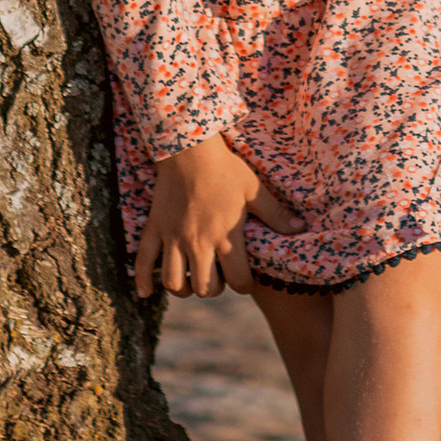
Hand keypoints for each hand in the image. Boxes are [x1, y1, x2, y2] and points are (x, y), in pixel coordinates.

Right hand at [137, 140, 301, 299]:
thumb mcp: (253, 190)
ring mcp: (173, 237)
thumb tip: (300, 228)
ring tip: (191, 280)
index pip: (238, 280)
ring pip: (173, 282)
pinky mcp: (155, 228)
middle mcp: (198, 242)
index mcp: (226, 235)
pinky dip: (141, 280)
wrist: (189, 148)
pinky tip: (144, 293)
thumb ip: (275, 214)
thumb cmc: (225, 168)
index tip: (244, 280)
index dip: (244, 286)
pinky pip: (143, 261)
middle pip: (204, 288)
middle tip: (218, 278)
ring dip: (183, 289)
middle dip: (214, 289)